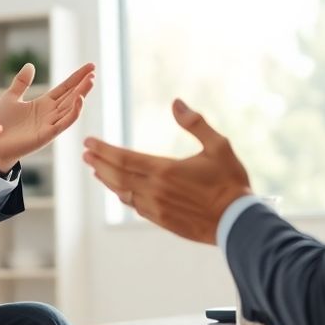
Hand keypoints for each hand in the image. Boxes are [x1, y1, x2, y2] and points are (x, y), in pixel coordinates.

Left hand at [0, 62, 95, 171]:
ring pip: (71, 107)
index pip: (65, 88)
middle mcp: (51, 113)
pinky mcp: (48, 134)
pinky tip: (80, 99)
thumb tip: (30, 65)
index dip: (77, 77)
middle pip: (71, 96)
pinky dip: (74, 111)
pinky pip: (65, 122)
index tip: (90, 66)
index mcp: (44, 104)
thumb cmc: (2, 123)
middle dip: (83, 84)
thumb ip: (22, 82)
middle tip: (93, 72)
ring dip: (82, 94)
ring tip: (91, 81)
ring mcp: (51, 124)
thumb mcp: (11, 97)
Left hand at [83, 98, 251, 244]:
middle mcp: (154, 190)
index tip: (89, 142)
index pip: (123, 158)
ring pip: (123, 192)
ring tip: (96, 170)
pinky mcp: (163, 221)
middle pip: (117, 175)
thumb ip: (195, 123)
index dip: (103, 150)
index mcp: (164, 170)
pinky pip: (135, 207)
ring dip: (108, 180)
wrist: (238, 222)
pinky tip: (120, 191)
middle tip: (86, 154)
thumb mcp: (218, 146)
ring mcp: (157, 208)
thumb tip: (177, 102)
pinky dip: (123, 195)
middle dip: (99, 163)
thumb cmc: (231, 182)